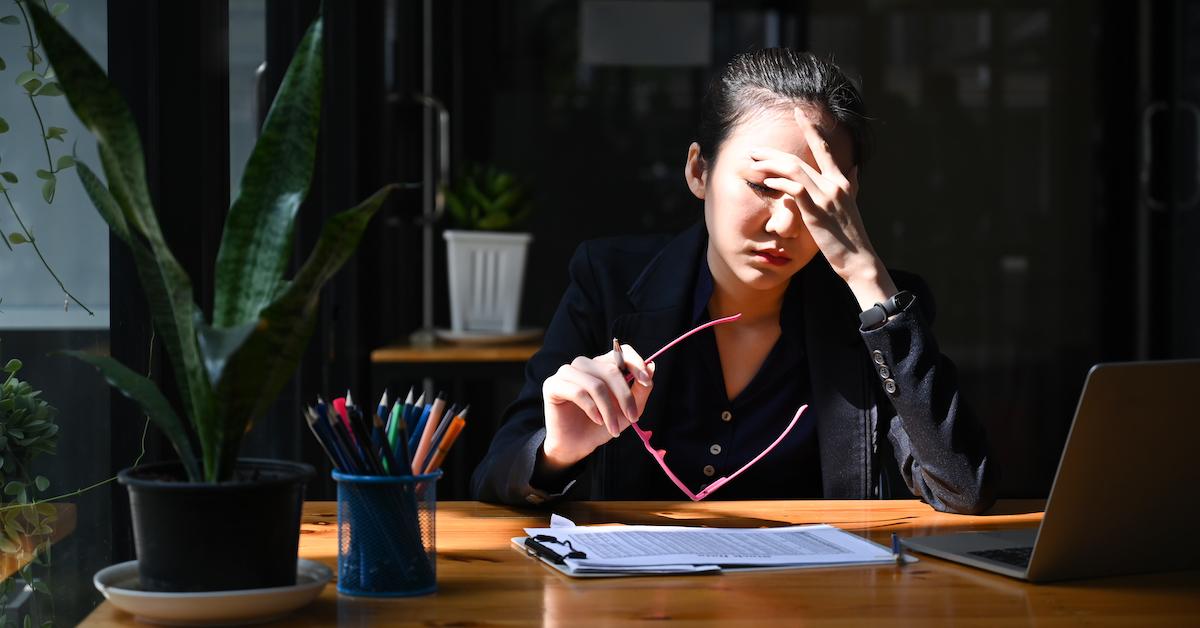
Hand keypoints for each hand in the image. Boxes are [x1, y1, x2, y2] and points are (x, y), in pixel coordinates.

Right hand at [540, 345, 654, 470]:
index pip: (620, 351)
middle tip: (632, 418)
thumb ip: (640, 390)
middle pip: (610, 370)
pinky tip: (597, 420)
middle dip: (625, 397)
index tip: (646, 382)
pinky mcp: (553, 385)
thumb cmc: (601, 426)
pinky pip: (578, 392)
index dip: (635, 363)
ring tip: (613, 428)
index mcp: (601, 365)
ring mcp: (566, 372)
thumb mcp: (627, 410)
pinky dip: (592, 408)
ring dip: (608, 409)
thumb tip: (652, 366)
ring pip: (596, 384)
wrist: (577, 446)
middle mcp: (584, 364)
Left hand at [748, 107, 897, 307]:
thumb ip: (852, 184)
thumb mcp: (852, 205)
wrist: (859, 258)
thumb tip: (855, 169)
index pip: (823, 148)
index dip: (811, 128)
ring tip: (753, 164)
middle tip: (754, 150)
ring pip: (794, 170)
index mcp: (842, 180)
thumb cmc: (851, 235)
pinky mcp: (816, 211)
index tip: (798, 113)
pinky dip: (779, 183)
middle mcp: (834, 183)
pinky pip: (794, 189)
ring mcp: (825, 196)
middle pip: (799, 158)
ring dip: (770, 165)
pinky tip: (767, 182)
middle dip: (773, 153)